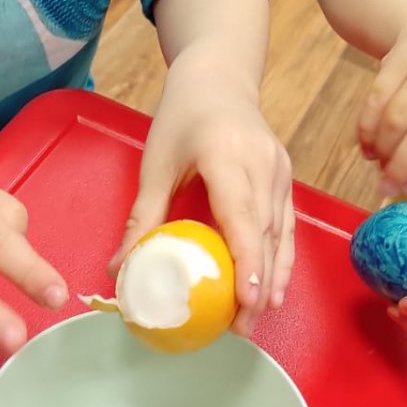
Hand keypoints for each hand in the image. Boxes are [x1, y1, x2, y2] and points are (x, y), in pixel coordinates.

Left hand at [113, 61, 293, 330]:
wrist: (219, 78)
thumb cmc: (181, 118)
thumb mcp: (156, 164)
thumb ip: (142, 217)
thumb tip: (119, 270)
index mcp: (226, 154)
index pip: (242, 215)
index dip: (247, 260)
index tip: (246, 300)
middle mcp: (261, 163)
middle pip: (266, 232)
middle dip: (258, 283)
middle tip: (241, 328)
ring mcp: (279, 169)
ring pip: (282, 232)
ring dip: (273, 277)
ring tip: (256, 318)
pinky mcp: (286, 176)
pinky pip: (287, 224)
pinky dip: (281, 258)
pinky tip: (273, 289)